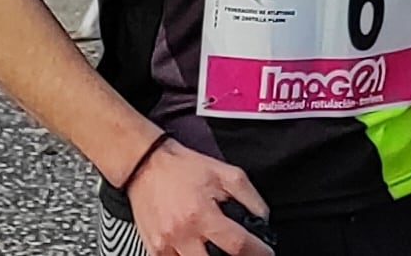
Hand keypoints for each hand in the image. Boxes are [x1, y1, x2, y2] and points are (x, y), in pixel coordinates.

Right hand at [127, 137, 273, 255]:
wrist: (145, 164)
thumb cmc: (182, 167)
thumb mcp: (224, 173)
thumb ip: (249, 197)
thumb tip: (263, 219)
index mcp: (201, 214)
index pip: (238, 245)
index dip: (258, 252)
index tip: (265, 252)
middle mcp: (182, 233)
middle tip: (238, 252)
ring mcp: (165, 245)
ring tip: (215, 248)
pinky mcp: (154, 249)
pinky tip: (195, 250)